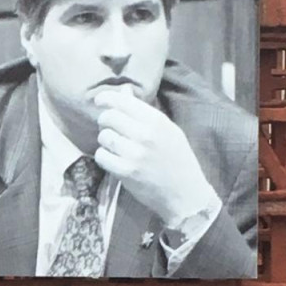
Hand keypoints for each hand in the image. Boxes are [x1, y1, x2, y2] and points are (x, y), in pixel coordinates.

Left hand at [91, 88, 218, 227]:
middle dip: (105, 121)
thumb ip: (144, 111)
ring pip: (103, 136)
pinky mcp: (126, 171)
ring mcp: (135, 154)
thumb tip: (124, 91)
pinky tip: (113, 159)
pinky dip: (104, 157)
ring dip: (105, 140)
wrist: (185, 194)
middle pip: (108, 117)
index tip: (100, 101)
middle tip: (110, 128)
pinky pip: (101, 156)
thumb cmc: (178, 159)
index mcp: (157, 121)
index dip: (106, 98)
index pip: (123, 101)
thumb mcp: (168, 130)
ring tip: (116, 146)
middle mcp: (145, 134)